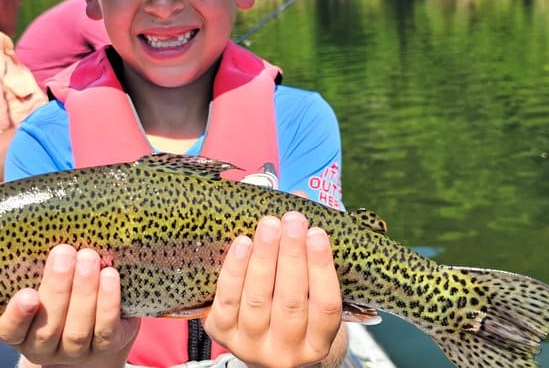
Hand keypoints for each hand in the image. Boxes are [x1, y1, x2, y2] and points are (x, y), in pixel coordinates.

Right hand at [0, 245, 139, 366]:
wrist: (94, 328)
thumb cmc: (59, 296)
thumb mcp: (38, 282)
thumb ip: (35, 267)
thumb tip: (42, 225)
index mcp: (18, 330)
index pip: (10, 329)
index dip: (17, 314)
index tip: (27, 293)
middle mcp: (43, 346)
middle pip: (47, 327)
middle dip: (58, 287)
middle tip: (64, 253)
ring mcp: (74, 351)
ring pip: (77, 329)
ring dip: (84, 291)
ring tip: (88, 258)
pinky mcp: (105, 347)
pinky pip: (105, 329)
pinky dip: (108, 302)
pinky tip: (110, 276)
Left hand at [203, 212, 344, 367]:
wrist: (258, 339)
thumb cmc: (290, 303)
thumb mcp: (308, 286)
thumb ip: (308, 247)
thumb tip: (300, 197)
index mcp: (317, 344)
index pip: (326, 307)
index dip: (322, 269)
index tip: (318, 233)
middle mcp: (286, 353)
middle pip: (290, 302)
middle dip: (292, 256)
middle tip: (293, 219)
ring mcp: (252, 345)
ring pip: (258, 300)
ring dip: (264, 258)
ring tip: (268, 225)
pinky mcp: (222, 334)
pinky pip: (226, 300)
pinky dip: (235, 270)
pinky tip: (243, 243)